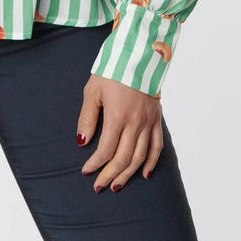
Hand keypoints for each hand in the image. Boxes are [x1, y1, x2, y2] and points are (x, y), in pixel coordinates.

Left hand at [77, 74, 162, 191]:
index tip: (86, 171)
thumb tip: (82, 143)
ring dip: (129, 174)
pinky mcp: (157, 118)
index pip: (106, 149)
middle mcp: (136, 122)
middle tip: (100, 186)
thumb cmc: (112, 69)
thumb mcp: (93, 90)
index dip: (95, 164)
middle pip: (124, 158)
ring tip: (117, 185)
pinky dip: (152, 162)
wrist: (138, 54)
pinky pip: (157, 146)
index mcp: (118, 115)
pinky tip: (145, 174)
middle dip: (110, 174)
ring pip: (140, 156)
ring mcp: (149, 121)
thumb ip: (87, 118)